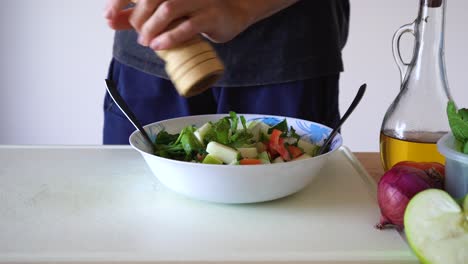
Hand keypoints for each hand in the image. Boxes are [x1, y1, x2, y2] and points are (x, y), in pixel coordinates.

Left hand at [104, 0, 249, 49]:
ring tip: (147, 42)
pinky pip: (188, 26)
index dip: (119, 0)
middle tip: (138, 34)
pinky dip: (170, 37)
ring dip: (152, 28)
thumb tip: (109, 20)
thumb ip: (138, 13)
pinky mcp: (210, 15)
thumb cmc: (196, 10)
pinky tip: (159, 46)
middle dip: (138, 18)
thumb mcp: (166, 10)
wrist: (234, 11)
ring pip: (168, 9)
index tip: (108, 16)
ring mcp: (198, 0)